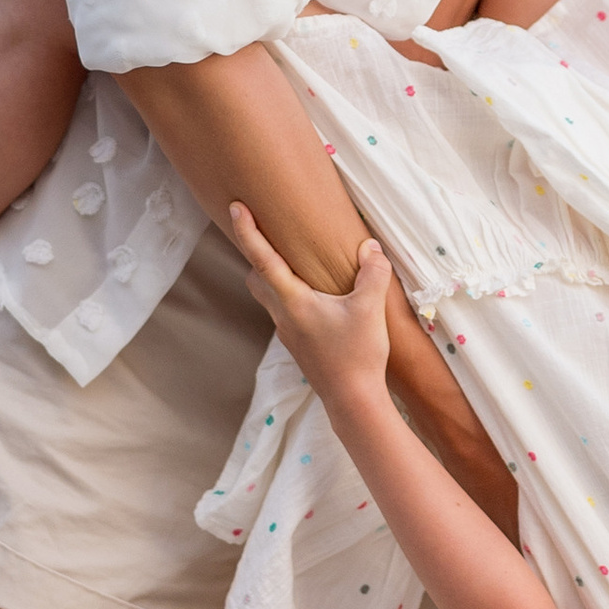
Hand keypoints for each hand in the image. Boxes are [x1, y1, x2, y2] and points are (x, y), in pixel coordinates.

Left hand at [230, 203, 398, 416]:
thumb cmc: (358, 355)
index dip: (248, 231)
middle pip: (256, 277)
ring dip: (273, 275)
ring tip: (294, 260)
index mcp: (293, 302)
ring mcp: (287, 331)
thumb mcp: (370, 310)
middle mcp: (283, 315)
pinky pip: (284, 309)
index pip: (262, 259)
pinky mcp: (298, 343)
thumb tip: (370, 247)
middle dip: (257, 252)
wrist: (352, 401)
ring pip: (268, 295)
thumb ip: (372, 274)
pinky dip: (289, 293)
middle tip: (267, 231)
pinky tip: (315, 294)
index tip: (236, 207)